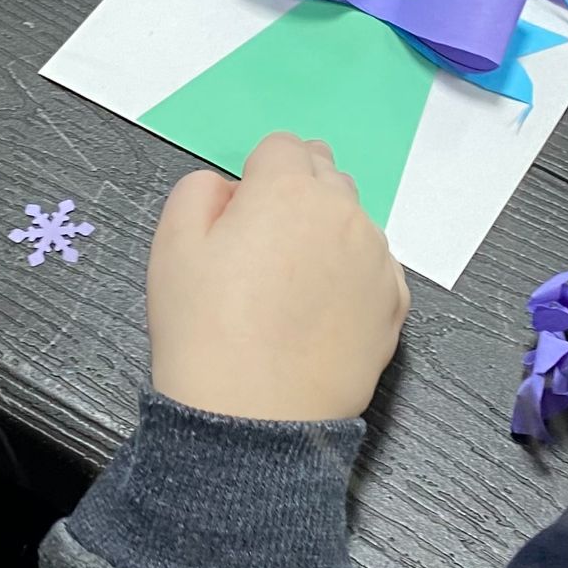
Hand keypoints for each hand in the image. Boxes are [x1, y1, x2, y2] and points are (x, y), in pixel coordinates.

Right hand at [146, 133, 410, 422]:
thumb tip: (233, 189)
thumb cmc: (205, 331)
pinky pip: (375, 268)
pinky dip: (351, 276)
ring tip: (289, 289)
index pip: (281, 146)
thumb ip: (200, 190)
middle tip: (262, 249)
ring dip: (326, 234)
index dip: (256, 176)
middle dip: (296, 195)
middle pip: (325, 175)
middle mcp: (345, 213)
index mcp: (289, 189)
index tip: (239, 216)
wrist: (253, 421)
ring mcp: (378, 260)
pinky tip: (319, 313)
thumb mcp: (171, 245)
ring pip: (353, 222)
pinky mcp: (395, 304)